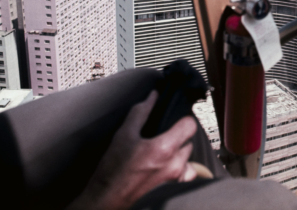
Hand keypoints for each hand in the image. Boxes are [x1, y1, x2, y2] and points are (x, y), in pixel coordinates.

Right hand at [67, 90, 197, 209]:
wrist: (106, 201)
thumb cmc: (112, 172)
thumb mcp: (123, 135)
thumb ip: (140, 112)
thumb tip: (152, 96)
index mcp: (164, 148)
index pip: (190, 124)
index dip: (182, 119)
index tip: (173, 121)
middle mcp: (175, 164)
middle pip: (188, 140)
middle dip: (177, 137)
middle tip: (160, 138)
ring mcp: (176, 179)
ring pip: (187, 157)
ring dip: (178, 154)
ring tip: (160, 155)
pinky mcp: (175, 189)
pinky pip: (186, 173)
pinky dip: (179, 169)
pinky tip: (163, 168)